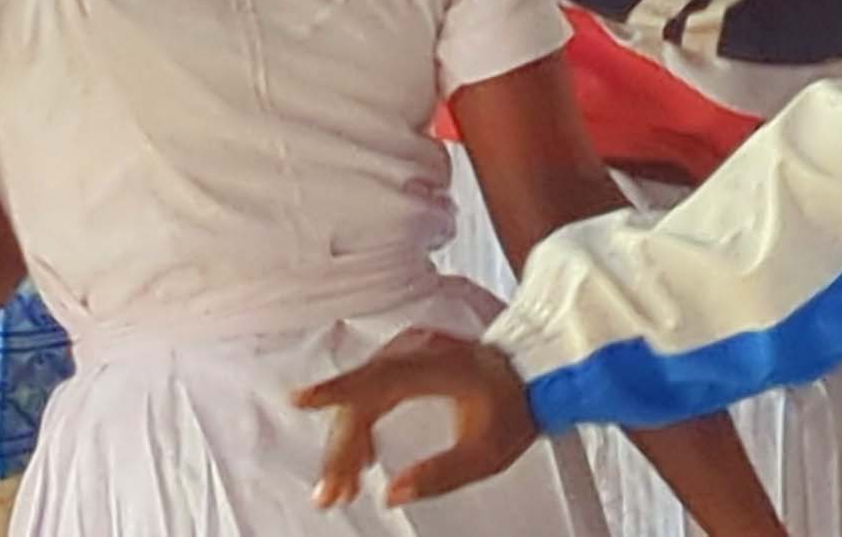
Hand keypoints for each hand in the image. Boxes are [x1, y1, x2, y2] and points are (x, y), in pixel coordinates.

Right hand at [294, 327, 538, 507]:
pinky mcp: (409, 356)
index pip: (378, 378)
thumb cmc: (516, 404)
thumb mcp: (487, 452)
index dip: (338, 391)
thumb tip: (393, 493)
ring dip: (348, 441)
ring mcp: (411, 349)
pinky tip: (361, 456)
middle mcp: (417, 350)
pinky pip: (372, 388)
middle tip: (330, 492)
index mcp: (436, 367)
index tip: (303, 400)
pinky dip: (362, 423)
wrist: (538, 371)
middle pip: (362, 398)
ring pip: (363, 395)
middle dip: (341, 449)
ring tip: (341, 486)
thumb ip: (440, 474)